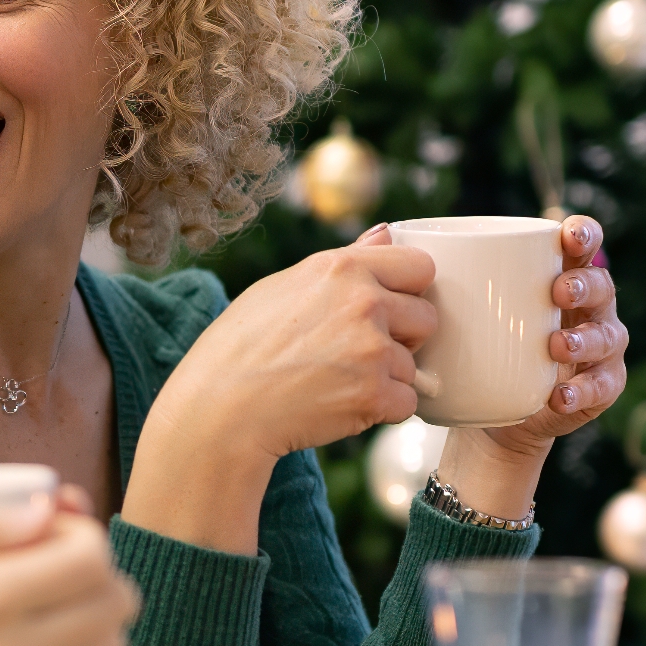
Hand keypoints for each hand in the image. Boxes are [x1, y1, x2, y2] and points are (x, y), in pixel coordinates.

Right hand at [123, 234, 437, 553]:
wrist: (219, 410)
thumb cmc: (240, 347)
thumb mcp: (283, 286)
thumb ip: (344, 262)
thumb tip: (387, 234)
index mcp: (342, 268)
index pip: (420, 266)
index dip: (408, 291)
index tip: (389, 309)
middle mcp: (363, 302)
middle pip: (426, 317)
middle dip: (403, 338)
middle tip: (356, 354)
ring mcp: (372, 349)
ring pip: (413, 366)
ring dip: (386, 379)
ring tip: (335, 384)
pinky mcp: (375, 394)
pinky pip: (407, 402)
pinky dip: (381, 411)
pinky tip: (340, 406)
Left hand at [432, 217, 626, 523]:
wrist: (488, 410)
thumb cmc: (473, 343)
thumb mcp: (454, 307)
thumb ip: (426, 272)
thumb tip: (383, 232)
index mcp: (558, 273)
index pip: (581, 242)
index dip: (582, 233)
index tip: (566, 235)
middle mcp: (587, 306)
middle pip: (600, 285)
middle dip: (584, 285)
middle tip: (557, 292)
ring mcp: (599, 347)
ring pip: (607, 336)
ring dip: (584, 339)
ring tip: (555, 346)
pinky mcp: (599, 388)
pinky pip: (601, 387)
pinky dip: (582, 391)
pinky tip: (559, 395)